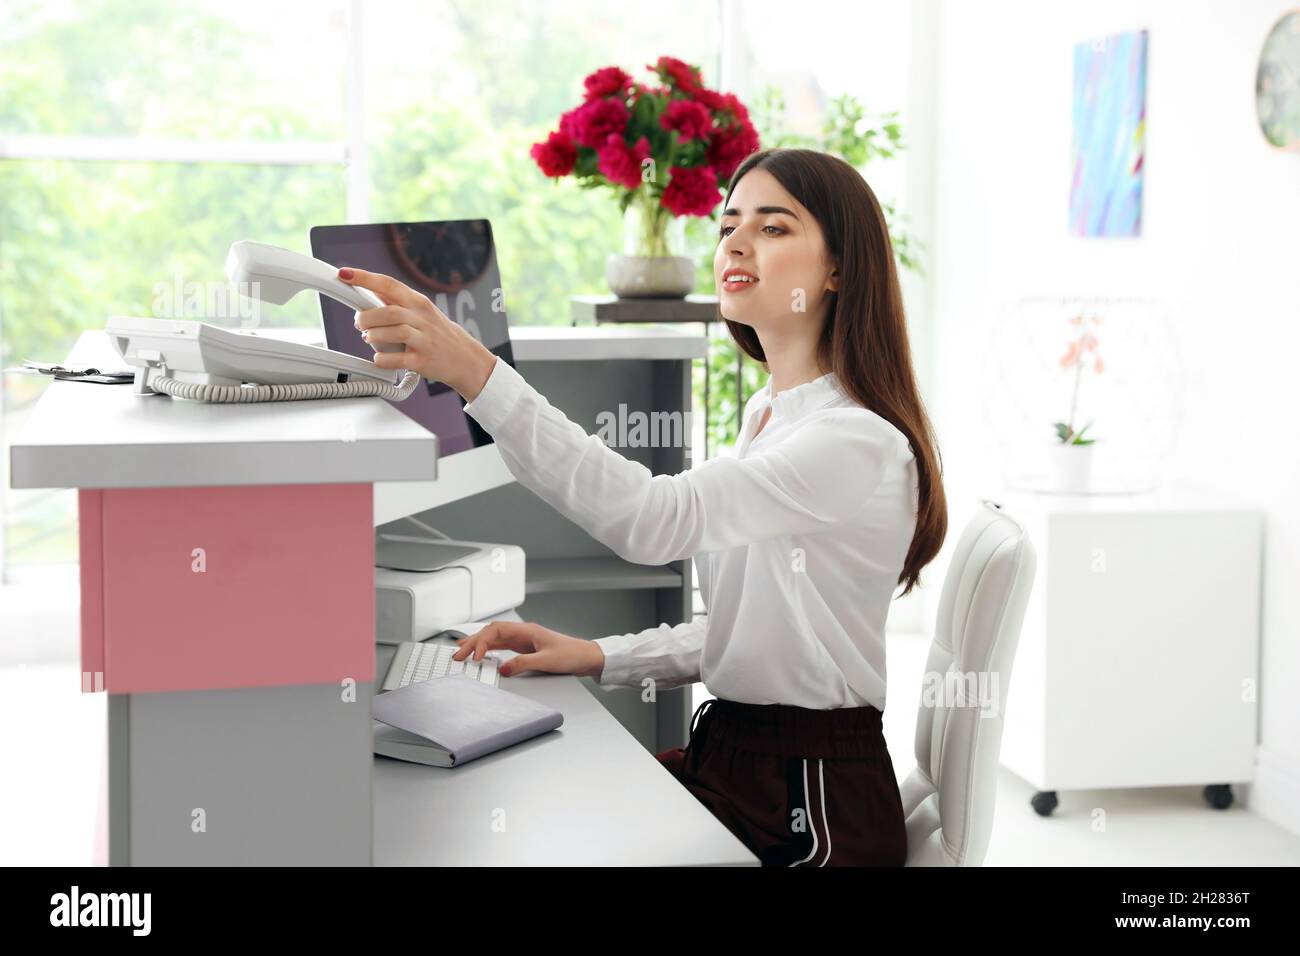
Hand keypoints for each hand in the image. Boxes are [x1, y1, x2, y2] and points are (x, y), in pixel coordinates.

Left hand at [336, 267, 497, 399]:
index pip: (388, 284)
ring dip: (373, 336)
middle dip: (366, 317)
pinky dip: (382, 359)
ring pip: (393, 331)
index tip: (344, 274)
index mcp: (418, 302)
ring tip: (369, 339)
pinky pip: (397, 359)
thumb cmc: (436, 334)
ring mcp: (424, 339)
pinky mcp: (423, 360)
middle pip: (388, 311)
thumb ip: (395, 303)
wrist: (464, 358)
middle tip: (360, 324)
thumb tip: (365, 291)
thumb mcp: (420, 312)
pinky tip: (379, 358)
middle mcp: (422, 318)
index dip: (364, 278)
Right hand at [451, 620, 604, 679]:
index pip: (495, 631)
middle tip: (457, 655)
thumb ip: (523, 664)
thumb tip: (503, 668)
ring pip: (494, 638)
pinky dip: (488, 649)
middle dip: (472, 642)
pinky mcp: (525, 648)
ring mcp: (523, 639)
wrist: (586, 657)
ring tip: (462, 652)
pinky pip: (501, 645)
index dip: (481, 642)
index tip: (474, 657)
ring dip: (477, 645)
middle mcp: (522, 632)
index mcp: (526, 630)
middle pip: (491, 633)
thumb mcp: (547, 661)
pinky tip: (481, 654)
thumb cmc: (571, 654)